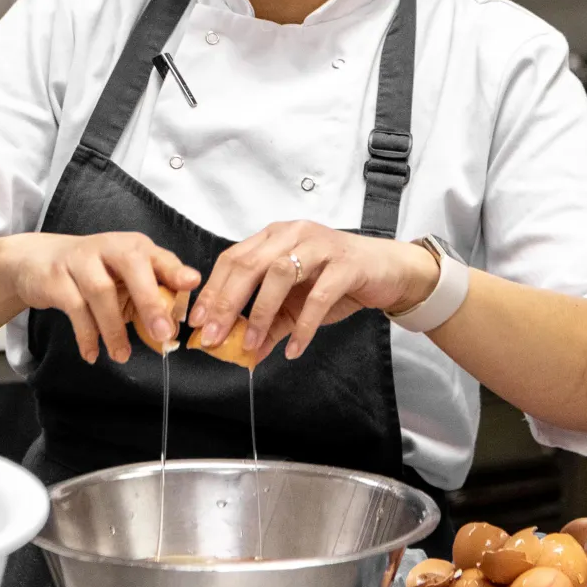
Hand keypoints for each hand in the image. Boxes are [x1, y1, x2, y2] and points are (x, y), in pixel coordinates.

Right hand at [0, 232, 200, 363]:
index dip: (175, 269)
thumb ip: (149, 297)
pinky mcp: (57, 277)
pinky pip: (75, 308)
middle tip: (163, 334)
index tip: (192, 283)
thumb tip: (173, 328)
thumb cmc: (94, 273)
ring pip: (101, 290)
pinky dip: (86, 334)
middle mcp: (109, 246)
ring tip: (122, 356)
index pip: (158, 256)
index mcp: (133, 247)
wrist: (38, 261)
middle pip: (132, 265)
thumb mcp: (124, 280)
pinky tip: (93, 353)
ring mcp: (80, 259)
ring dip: (114, 327)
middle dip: (149, 300)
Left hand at [187, 222, 439, 360]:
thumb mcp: (297, 303)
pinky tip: (294, 347)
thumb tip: (244, 353)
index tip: (198, 321)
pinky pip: (318, 296)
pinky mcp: (346, 263)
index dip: (212, 290)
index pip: (232, 259)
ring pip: (279, 274)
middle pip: (248, 265)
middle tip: (214, 336)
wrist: (389, 270)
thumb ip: (271, 324)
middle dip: (227, 303)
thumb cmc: (337, 280)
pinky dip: (303, 325)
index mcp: (273, 237)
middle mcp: (292, 234)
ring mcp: (319, 245)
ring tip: (251, 344)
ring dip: (261, 313)